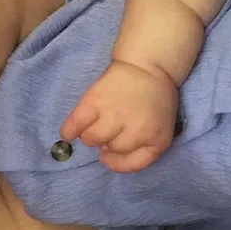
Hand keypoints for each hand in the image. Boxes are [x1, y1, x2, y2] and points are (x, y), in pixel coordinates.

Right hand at [60, 60, 178, 172]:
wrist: (148, 65)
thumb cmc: (155, 99)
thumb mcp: (161, 126)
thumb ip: (143, 145)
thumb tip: (107, 154)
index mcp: (157, 139)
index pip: (132, 164)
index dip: (117, 162)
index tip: (109, 154)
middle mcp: (137, 131)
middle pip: (111, 149)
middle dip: (109, 140)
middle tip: (112, 124)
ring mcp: (116, 115)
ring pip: (91, 139)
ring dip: (91, 134)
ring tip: (97, 120)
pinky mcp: (94, 101)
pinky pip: (73, 127)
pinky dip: (69, 131)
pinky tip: (70, 130)